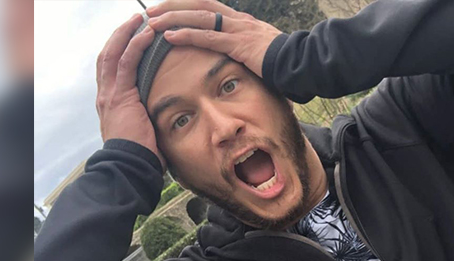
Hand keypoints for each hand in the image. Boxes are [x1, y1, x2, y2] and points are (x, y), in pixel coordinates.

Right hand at [96, 14, 165, 168]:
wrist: (130, 167)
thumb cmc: (141, 157)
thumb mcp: (145, 132)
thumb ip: (150, 118)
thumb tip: (169, 116)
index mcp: (111, 103)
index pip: (110, 69)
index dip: (119, 50)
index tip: (132, 37)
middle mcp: (106, 95)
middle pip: (107, 55)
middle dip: (120, 35)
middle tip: (136, 20)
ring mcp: (110, 94)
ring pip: (114, 53)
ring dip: (127, 33)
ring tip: (141, 18)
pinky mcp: (120, 95)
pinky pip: (126, 63)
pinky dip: (136, 45)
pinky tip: (147, 33)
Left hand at [146, 0, 280, 77]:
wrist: (302, 63)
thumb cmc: (286, 62)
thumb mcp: (263, 52)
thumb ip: (248, 51)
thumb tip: (242, 59)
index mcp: (242, 21)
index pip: (209, 5)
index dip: (186, 5)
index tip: (168, 7)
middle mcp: (238, 20)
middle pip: (199, 4)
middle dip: (173, 6)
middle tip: (151, 10)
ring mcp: (238, 30)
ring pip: (198, 17)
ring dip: (173, 18)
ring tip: (152, 21)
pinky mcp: (238, 44)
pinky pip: (207, 38)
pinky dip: (186, 35)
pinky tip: (169, 37)